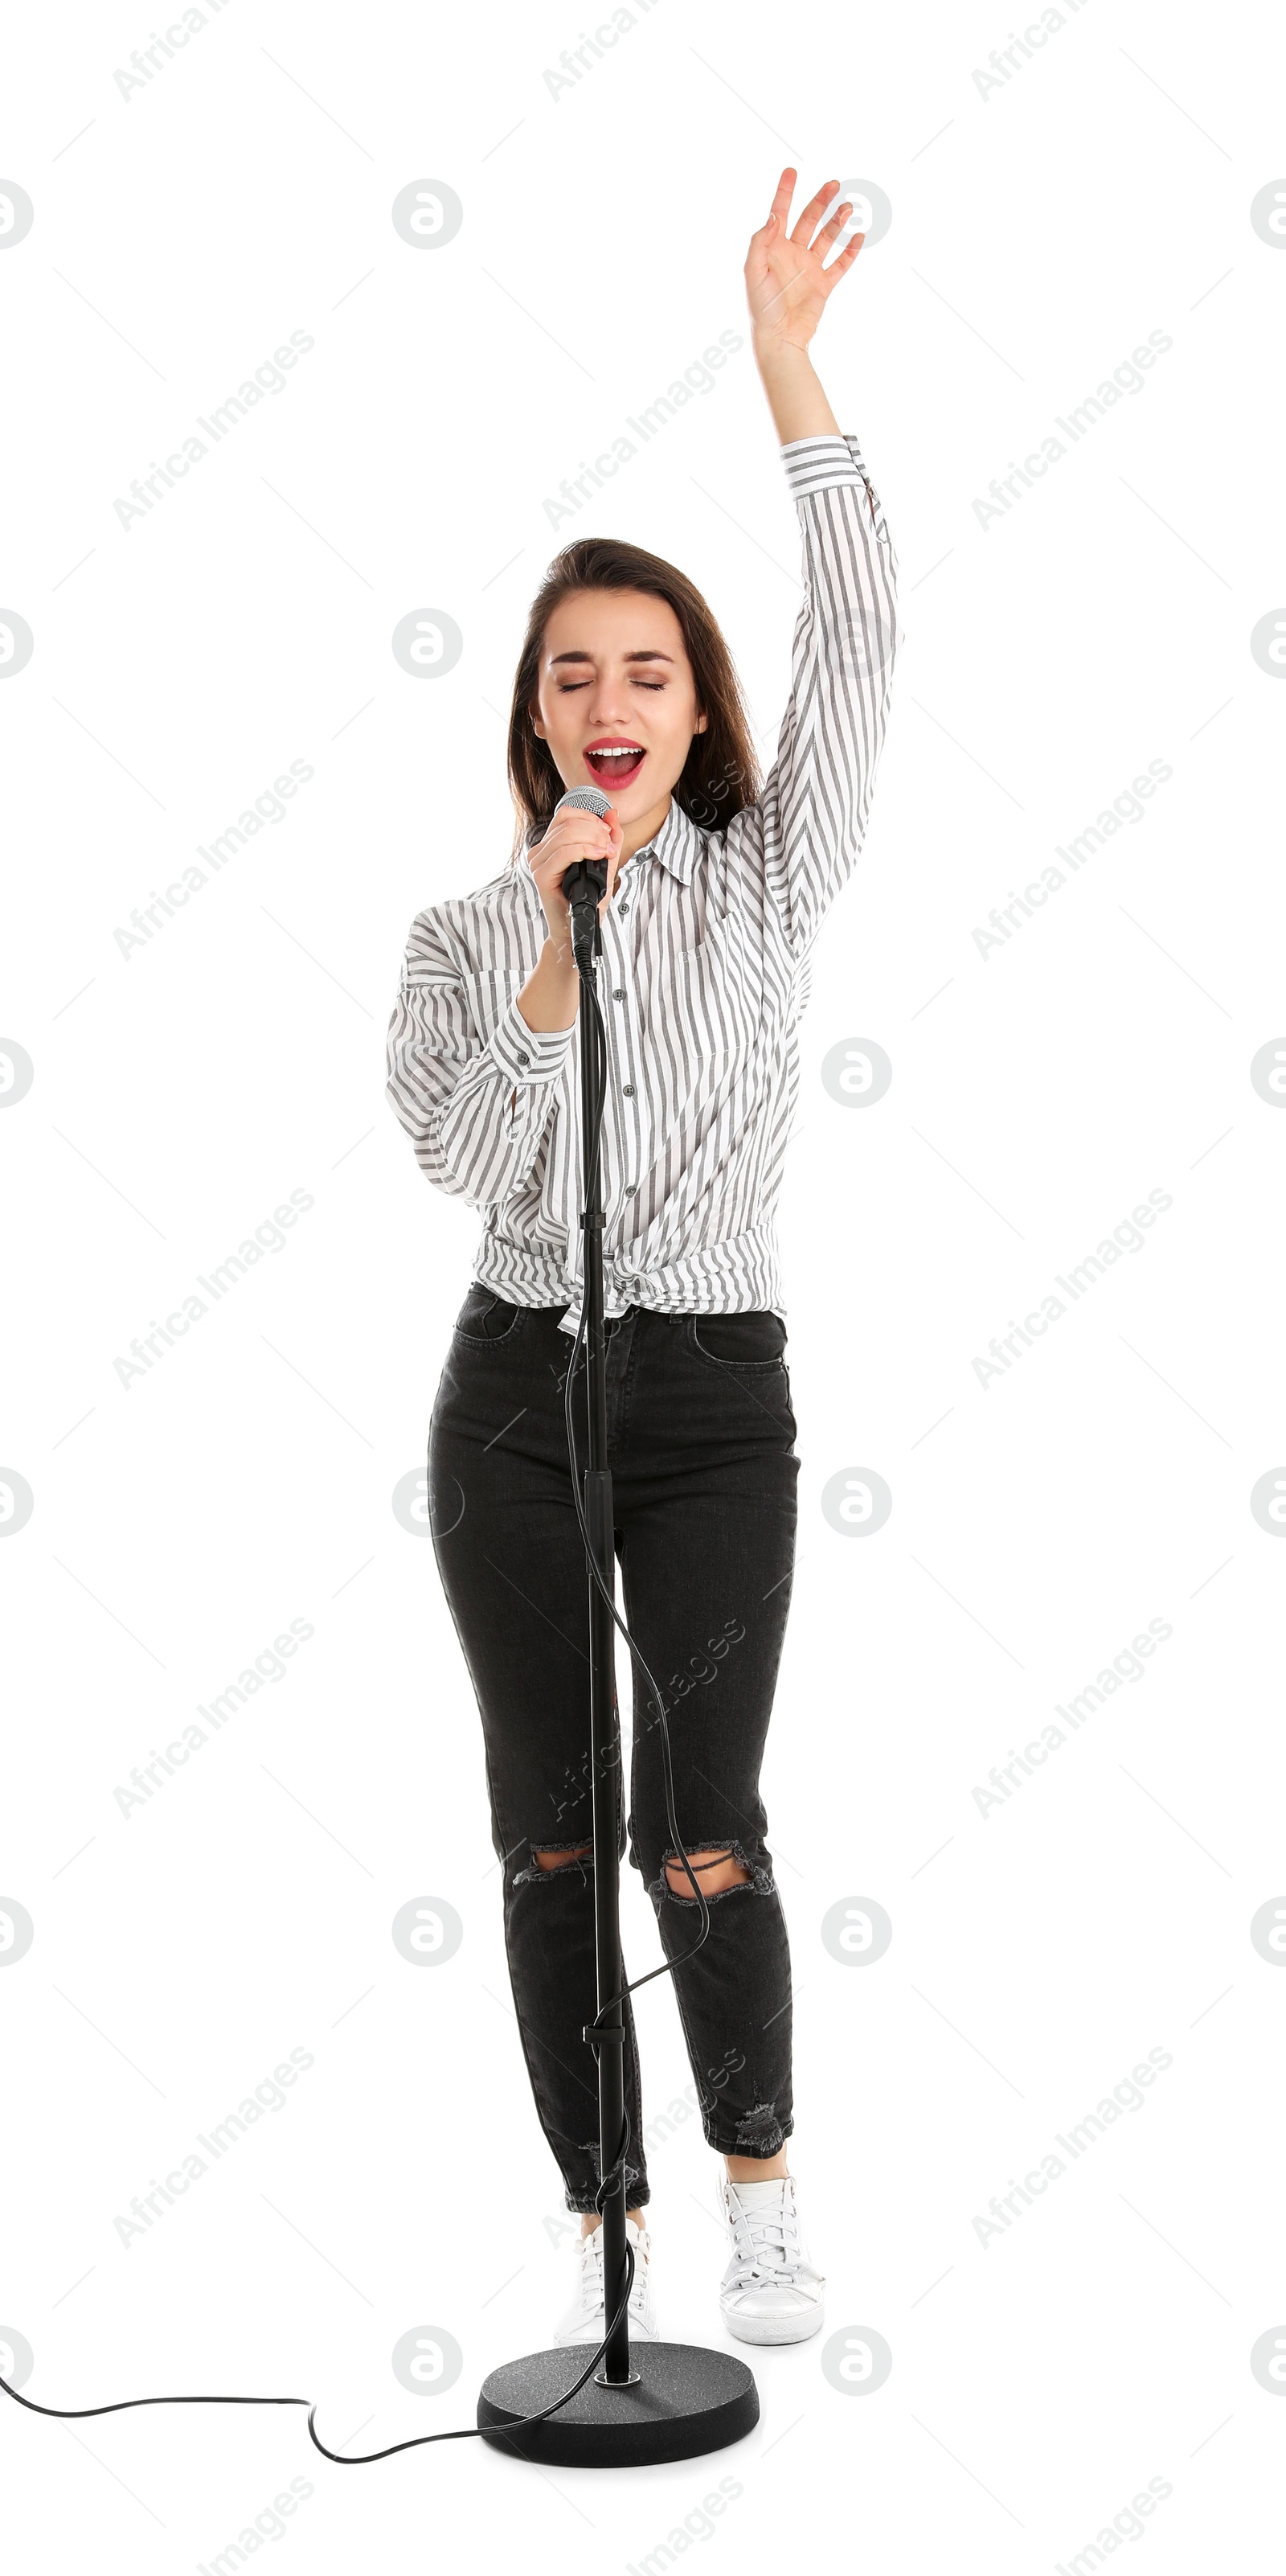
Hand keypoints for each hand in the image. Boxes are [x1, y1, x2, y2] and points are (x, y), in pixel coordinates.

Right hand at [527, 800, 625, 959]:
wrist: (578, 929)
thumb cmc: (588, 900)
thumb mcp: (605, 865)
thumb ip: (610, 839)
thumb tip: (613, 814)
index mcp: (551, 845)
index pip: (566, 814)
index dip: (590, 817)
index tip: (608, 832)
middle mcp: (540, 851)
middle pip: (567, 821)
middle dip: (595, 829)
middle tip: (610, 846)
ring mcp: (538, 863)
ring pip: (566, 834)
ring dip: (592, 839)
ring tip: (606, 852)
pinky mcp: (541, 875)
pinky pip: (562, 853)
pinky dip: (583, 850)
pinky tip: (598, 856)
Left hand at [744, 167, 864, 359]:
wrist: (780, 338)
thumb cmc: (761, 307)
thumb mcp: (753, 271)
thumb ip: (760, 242)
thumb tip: (773, 216)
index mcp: (774, 248)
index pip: (780, 213)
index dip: (785, 191)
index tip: (791, 170)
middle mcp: (793, 254)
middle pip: (809, 219)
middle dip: (821, 201)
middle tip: (834, 184)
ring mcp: (810, 268)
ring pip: (827, 237)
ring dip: (837, 222)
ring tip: (848, 207)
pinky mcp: (824, 285)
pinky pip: (840, 264)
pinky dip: (851, 250)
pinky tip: (859, 235)